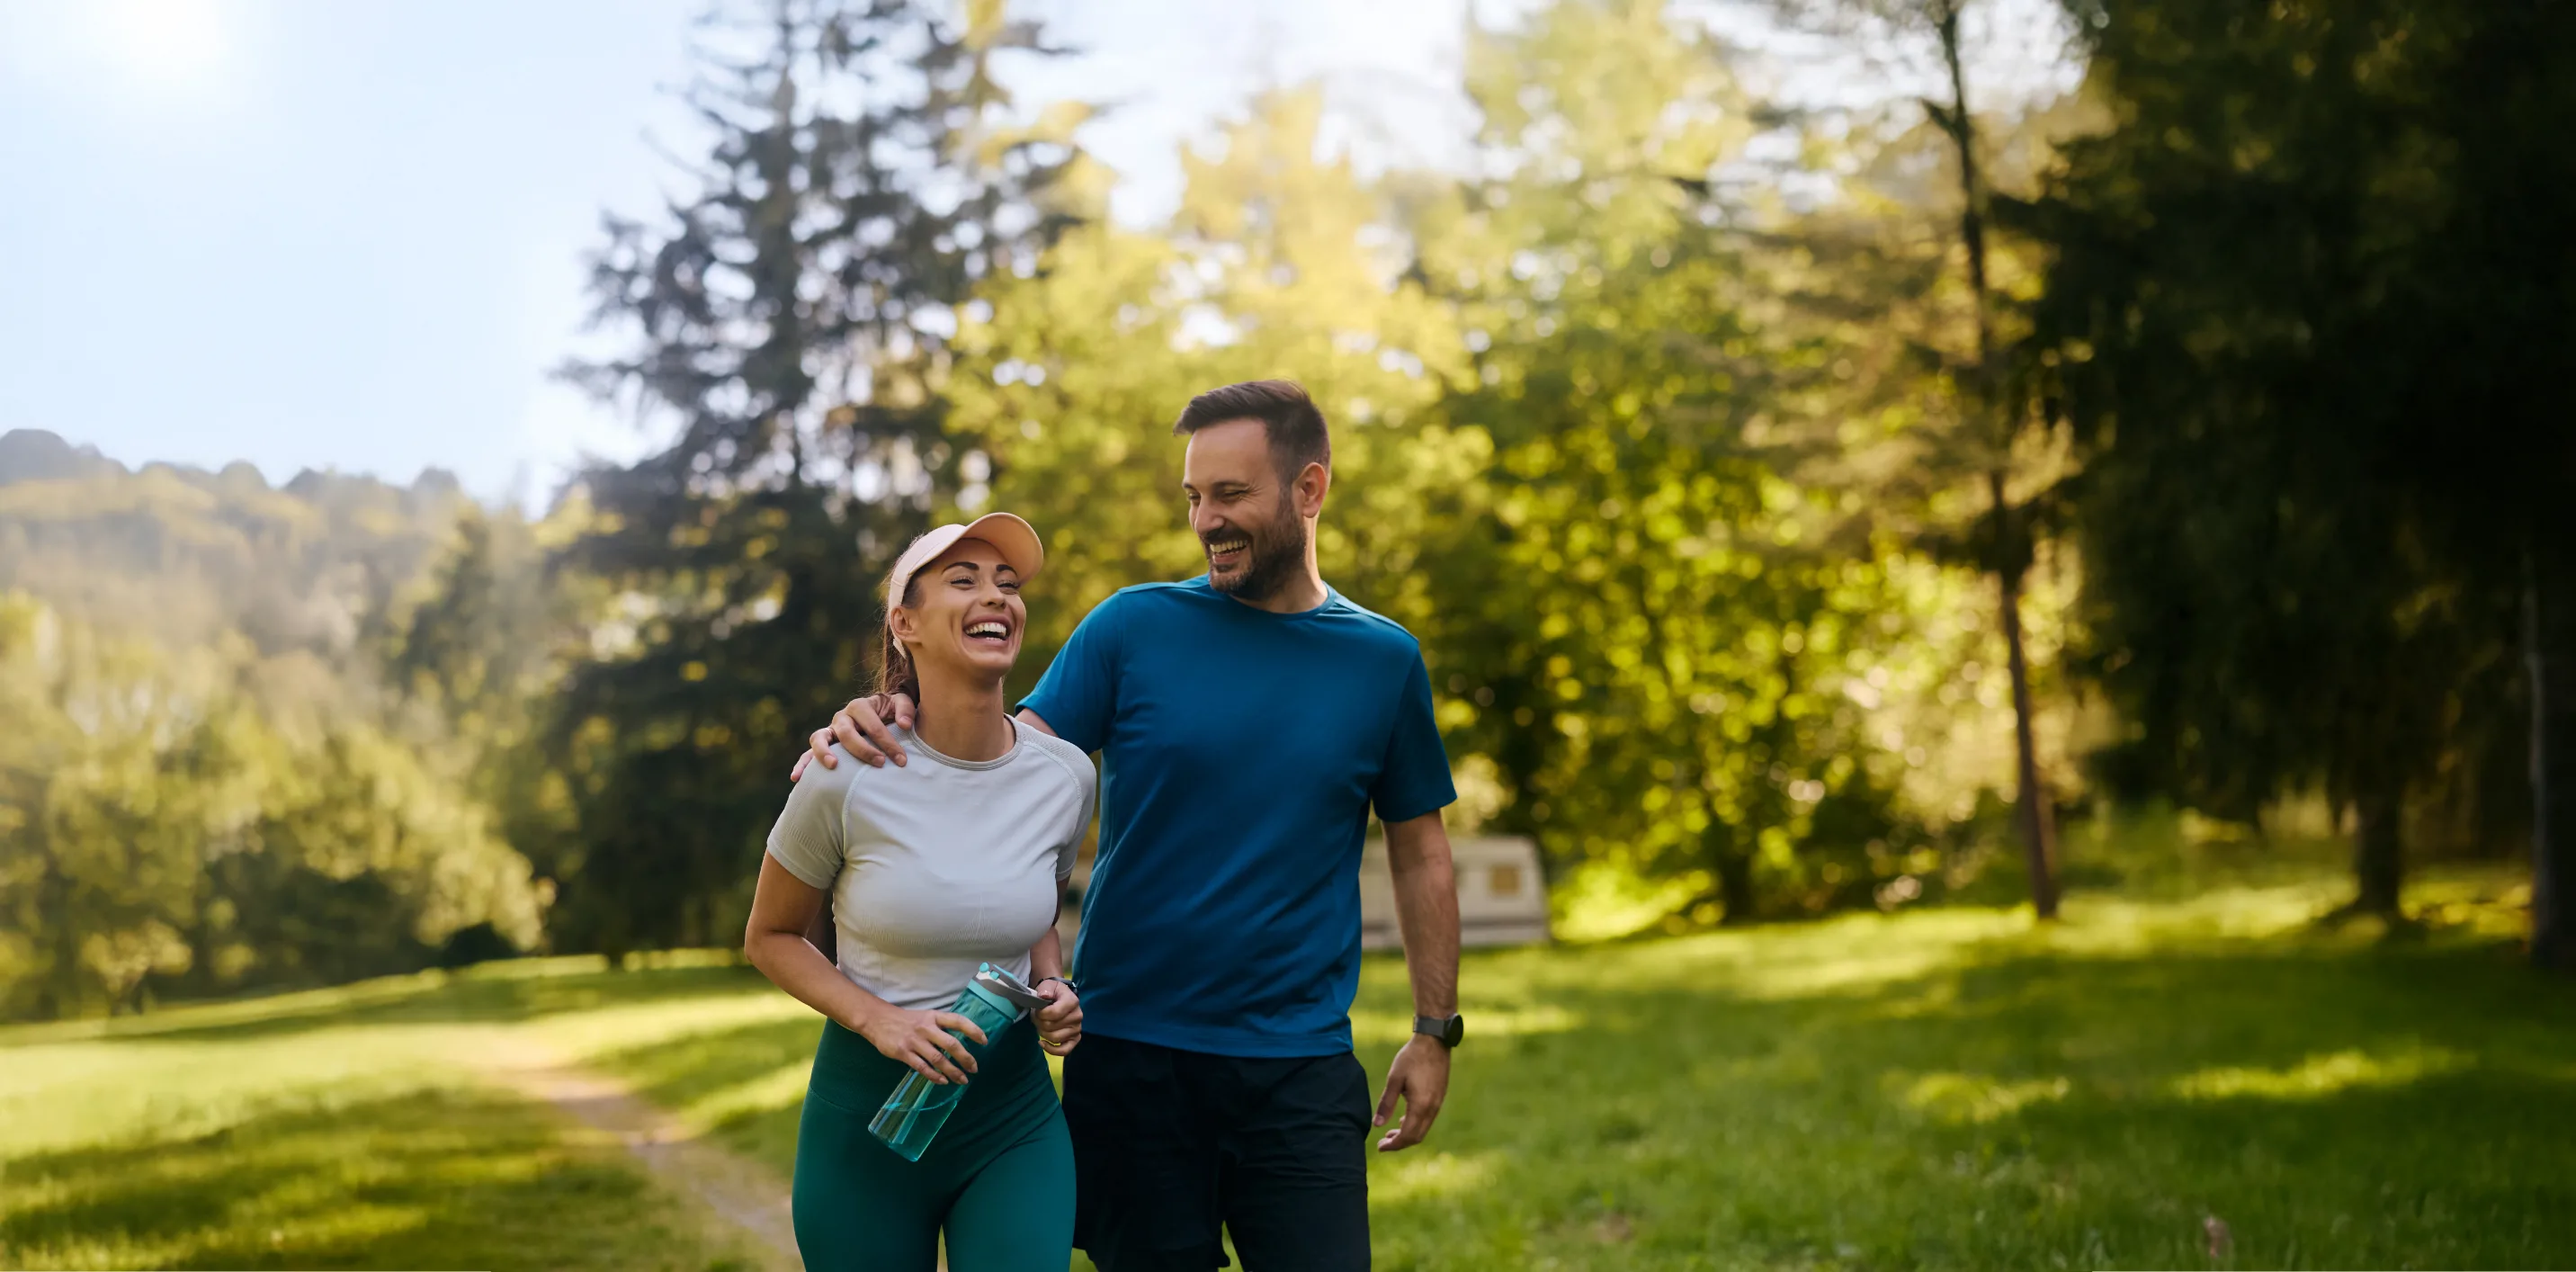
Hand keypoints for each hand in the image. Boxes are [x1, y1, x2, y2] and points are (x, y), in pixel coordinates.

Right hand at [790, 693, 915, 777]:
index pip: (872, 724)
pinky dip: (801, 764)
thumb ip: (905, 709)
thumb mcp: (900, 704)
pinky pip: (807, 753)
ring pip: (819, 738)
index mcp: (860, 706)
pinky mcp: (823, 745)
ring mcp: (830, 731)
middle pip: (847, 732)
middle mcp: (842, 717)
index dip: (887, 742)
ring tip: (833, 766)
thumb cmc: (891, 712)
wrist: (880, 716)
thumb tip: (905, 725)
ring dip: (824, 752)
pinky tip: (797, 778)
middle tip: (879, 763)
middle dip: (863, 749)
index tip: (901, 760)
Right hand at [854, 1003, 985, 1084]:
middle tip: (974, 1069)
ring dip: (952, 1071)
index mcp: (934, 1017)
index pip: (958, 1021)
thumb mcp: (925, 1017)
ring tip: (962, 1080)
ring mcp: (915, 1041)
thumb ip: (941, 1028)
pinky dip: (934, 1076)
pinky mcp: (903, 1052)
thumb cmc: (906, 1020)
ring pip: (938, 1059)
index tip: (984, 1042)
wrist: (877, 1020)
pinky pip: (922, 1067)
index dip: (973, 1030)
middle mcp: (926, 1028)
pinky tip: (943, 1081)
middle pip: (951, 1044)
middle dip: (965, 1058)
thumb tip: (960, 1044)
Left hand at [1034, 978, 1082, 1055]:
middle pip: (1051, 1027)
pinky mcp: (1075, 1039)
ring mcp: (1077, 1029)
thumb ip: (1045, 989)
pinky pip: (1064, 1050)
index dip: (1040, 1013)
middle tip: (1037, 1016)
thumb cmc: (1053, 992)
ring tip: (1040, 1024)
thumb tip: (1044, 996)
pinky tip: (1042, 1043)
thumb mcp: (1048, 985)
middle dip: (1039, 1022)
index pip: (1053, 1013)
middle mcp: (1078, 1016)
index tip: (1037, 1009)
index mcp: (1072, 1002)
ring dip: (1042, 1032)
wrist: (1060, 997)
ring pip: (1054, 1038)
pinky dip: (1052, 1050)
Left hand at [1373, 1035, 1450, 1151]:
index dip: (1393, 1145)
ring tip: (1390, 1133)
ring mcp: (1438, 1103)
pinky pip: (1427, 1119)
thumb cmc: (1412, 1057)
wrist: (1434, 1041)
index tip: (1379, 1147)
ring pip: (1423, 1129)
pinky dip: (1415, 1124)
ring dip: (1407, 1134)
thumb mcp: (1394, 1079)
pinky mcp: (1439, 1097)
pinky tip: (1403, 1119)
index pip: (1407, 1136)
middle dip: (1399, 1143)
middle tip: (1383, 1142)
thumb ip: (1386, 1103)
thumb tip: (1376, 1125)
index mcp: (1421, 1106)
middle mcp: (1432, 1108)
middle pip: (1417, 1137)